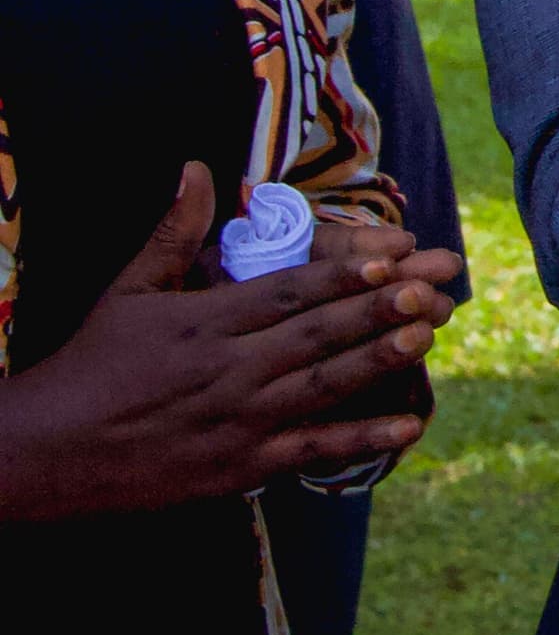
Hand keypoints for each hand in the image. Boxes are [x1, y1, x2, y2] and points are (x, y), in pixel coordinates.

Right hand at [0, 164, 451, 520]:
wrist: (44, 453)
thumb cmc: (90, 364)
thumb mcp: (127, 291)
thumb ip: (173, 232)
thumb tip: (196, 168)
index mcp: (205, 322)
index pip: (289, 291)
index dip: (346, 273)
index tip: (395, 253)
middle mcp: (228, 369)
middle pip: (317, 333)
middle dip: (382, 307)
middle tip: (437, 284)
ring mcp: (237, 421)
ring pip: (323, 385)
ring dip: (378, 359)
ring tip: (429, 332)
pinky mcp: (240, 466)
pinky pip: (311, 450)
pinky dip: (361, 438)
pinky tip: (409, 422)